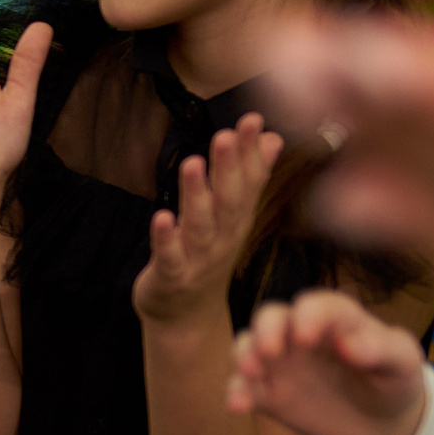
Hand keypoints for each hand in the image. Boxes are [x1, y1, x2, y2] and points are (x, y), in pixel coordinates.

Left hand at [134, 116, 283, 327]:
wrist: (188, 316)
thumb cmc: (209, 255)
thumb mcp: (234, 216)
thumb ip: (251, 177)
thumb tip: (273, 137)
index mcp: (238, 220)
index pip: (248, 182)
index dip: (250, 151)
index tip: (253, 118)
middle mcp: (223, 238)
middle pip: (228, 200)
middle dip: (228, 167)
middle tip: (226, 133)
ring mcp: (198, 259)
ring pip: (199, 225)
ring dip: (196, 195)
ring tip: (193, 163)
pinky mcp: (171, 276)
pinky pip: (169, 256)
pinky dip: (165, 238)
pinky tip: (160, 216)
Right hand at [227, 290, 429, 434]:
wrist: (378, 423)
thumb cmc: (392, 381)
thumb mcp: (403, 364)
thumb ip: (384, 348)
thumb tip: (351, 344)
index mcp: (336, 319)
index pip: (318, 306)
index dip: (309, 315)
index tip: (306, 336)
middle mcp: (300, 333)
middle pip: (273, 316)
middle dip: (267, 329)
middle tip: (270, 351)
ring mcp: (281, 362)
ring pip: (250, 345)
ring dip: (245, 355)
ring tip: (251, 372)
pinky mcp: (268, 392)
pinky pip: (245, 387)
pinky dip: (236, 392)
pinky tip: (237, 405)